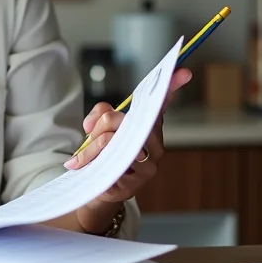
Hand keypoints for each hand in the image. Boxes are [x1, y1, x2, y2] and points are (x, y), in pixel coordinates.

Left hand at [66, 68, 191, 233]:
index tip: (182, 71)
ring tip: (79, 158)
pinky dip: (89, 161)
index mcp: (149, 128)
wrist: (95, 191)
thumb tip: (101, 117)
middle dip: (103, 123)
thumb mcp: (98, 129)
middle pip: (124, 120)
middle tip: (89, 131)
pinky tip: (80, 166)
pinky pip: (107, 163)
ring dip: (92, 146)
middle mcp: (156, 146)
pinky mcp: (134, 185)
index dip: (171, 88)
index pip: (160, 106)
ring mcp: (149, 167)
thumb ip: (100, 114)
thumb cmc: (102, 156)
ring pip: (113, 140)